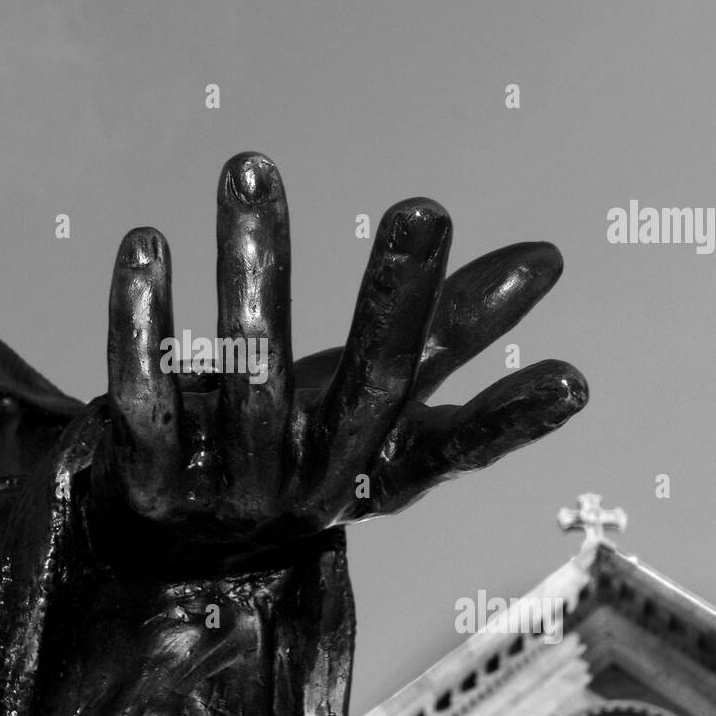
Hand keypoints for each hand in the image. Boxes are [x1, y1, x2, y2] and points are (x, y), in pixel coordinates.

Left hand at [89, 152, 586, 571]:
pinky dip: (142, 322)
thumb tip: (549, 260)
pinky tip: (147, 243)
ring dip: (255, 266)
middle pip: (365, 390)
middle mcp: (313, 485)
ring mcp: (230, 490)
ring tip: (251, 167)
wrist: (167, 549)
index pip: (454, 447)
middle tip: (427, 208)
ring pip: (249, 375)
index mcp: (373, 470)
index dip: (511, 423)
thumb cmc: (291, 448)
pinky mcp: (150, 483)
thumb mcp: (370, 399)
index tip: (574, 379)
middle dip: (397, 301)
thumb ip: (452, 332)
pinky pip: (145, 397)